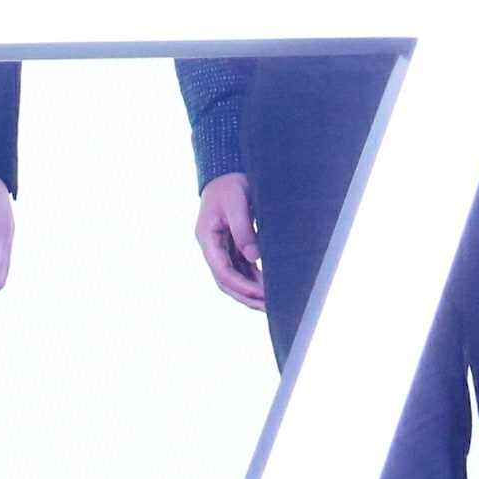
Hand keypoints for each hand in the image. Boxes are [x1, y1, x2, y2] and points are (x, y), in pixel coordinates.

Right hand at [195, 173, 266, 307]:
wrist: (226, 171)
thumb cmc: (229, 184)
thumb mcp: (236, 202)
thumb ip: (243, 229)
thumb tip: (254, 257)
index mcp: (206, 237)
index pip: (222, 270)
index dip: (241, 285)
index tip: (260, 293)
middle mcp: (211, 246)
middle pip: (226, 281)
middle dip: (246, 296)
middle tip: (268, 306)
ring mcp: (220, 247)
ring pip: (234, 278)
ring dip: (251, 291)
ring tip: (271, 302)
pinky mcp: (231, 246)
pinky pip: (241, 268)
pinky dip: (253, 279)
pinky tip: (268, 286)